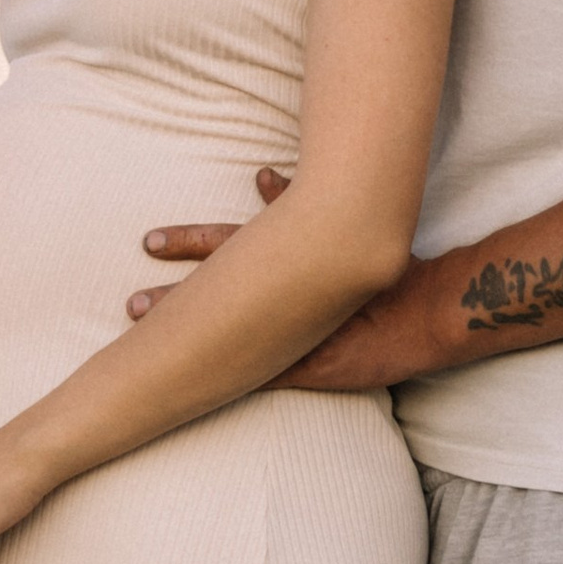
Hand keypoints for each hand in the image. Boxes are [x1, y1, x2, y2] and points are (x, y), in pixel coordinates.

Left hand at [133, 172, 407, 393]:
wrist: (433, 311)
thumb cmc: (386, 266)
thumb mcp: (341, 224)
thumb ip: (295, 201)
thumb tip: (263, 174)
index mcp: (291, 261)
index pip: (227, 248)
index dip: (187, 244)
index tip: (147, 242)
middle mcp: (288, 296)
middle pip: (217, 295)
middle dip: (172, 298)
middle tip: (129, 304)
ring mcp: (296, 334)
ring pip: (232, 337)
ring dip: (192, 333)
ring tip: (152, 335)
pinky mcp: (311, 369)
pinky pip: (264, 378)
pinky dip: (232, 378)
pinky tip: (197, 389)